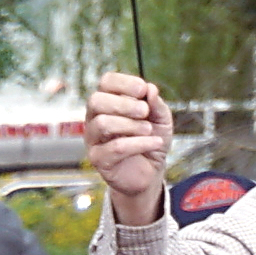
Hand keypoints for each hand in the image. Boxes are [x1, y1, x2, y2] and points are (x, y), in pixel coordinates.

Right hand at [82, 71, 173, 217]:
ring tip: (148, 129)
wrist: (150, 172)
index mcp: (108, 102)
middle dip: (123, 103)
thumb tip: (151, 89)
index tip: (143, 90)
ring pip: (102, 123)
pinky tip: (154, 143)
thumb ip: (157, 104)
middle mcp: (95, 118)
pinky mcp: (98, 159)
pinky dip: (139, 143)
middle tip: (144, 112)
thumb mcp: (161, 119)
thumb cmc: (151, 140)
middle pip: (97, 101)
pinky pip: (115, 148)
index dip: (124, 82)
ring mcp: (94, 139)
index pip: (106, 82)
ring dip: (130, 125)